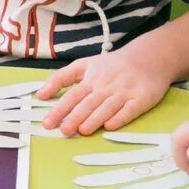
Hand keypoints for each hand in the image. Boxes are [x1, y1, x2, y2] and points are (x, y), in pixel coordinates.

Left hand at [37, 41, 178, 134]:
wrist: (147, 58)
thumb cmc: (111, 65)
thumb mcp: (84, 65)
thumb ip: (61, 78)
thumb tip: (40, 95)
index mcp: (91, 78)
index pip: (72, 95)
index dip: (59, 109)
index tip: (48, 123)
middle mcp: (106, 85)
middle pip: (88, 102)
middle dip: (75, 116)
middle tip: (64, 130)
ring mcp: (124, 92)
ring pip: (107, 107)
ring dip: (94, 119)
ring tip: (82, 131)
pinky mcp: (141, 98)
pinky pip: (130, 109)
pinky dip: (120, 117)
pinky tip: (110, 126)